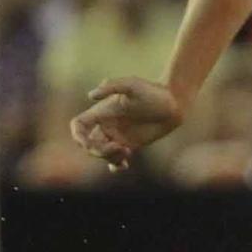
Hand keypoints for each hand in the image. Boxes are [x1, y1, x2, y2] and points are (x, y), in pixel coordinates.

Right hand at [69, 78, 183, 171]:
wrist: (173, 102)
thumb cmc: (152, 91)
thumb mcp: (131, 85)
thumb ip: (111, 86)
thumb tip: (90, 95)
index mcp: (102, 113)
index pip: (79, 126)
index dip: (78, 136)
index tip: (87, 143)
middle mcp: (107, 125)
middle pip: (90, 144)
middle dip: (99, 150)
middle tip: (120, 147)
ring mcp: (118, 136)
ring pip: (103, 154)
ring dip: (110, 157)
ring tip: (127, 151)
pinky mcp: (130, 144)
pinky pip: (116, 159)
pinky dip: (116, 166)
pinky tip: (124, 166)